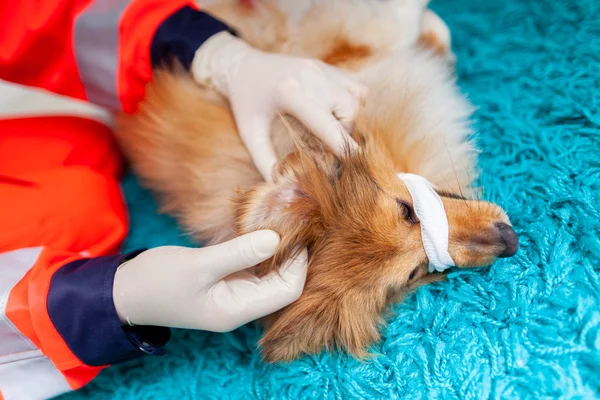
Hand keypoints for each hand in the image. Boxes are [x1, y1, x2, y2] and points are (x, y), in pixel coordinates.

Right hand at [112, 230, 307, 331]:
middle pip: (284, 283)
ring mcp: (233, 294)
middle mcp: (240, 305)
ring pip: (269, 273)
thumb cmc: (156, 281)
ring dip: (276, 249)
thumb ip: (238, 252)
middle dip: (291, 254)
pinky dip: (259, 248)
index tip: (296, 229)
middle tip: (292, 220)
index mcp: (236, 310)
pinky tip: (261, 228)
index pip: (288, 290)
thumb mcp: (198, 265)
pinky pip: (252, 266)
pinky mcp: (225, 281)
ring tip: (280, 220)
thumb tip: (276, 237)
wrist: (123, 292)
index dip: (298, 261)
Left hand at [192, 32, 365, 180]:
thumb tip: (281, 186)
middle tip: (332, 147)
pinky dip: (353, 103)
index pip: (327, 124)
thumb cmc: (245, 103)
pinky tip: (337, 114)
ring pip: (357, 97)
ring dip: (353, 118)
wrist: (242, 66)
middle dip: (347, 133)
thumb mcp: (250, 133)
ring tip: (334, 131)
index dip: (344, 144)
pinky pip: (354, 86)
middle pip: (349, 109)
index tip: (359, 161)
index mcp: (290, 93)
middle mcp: (310, 77)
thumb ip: (265, 161)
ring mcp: (320, 68)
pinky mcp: (325, 66)